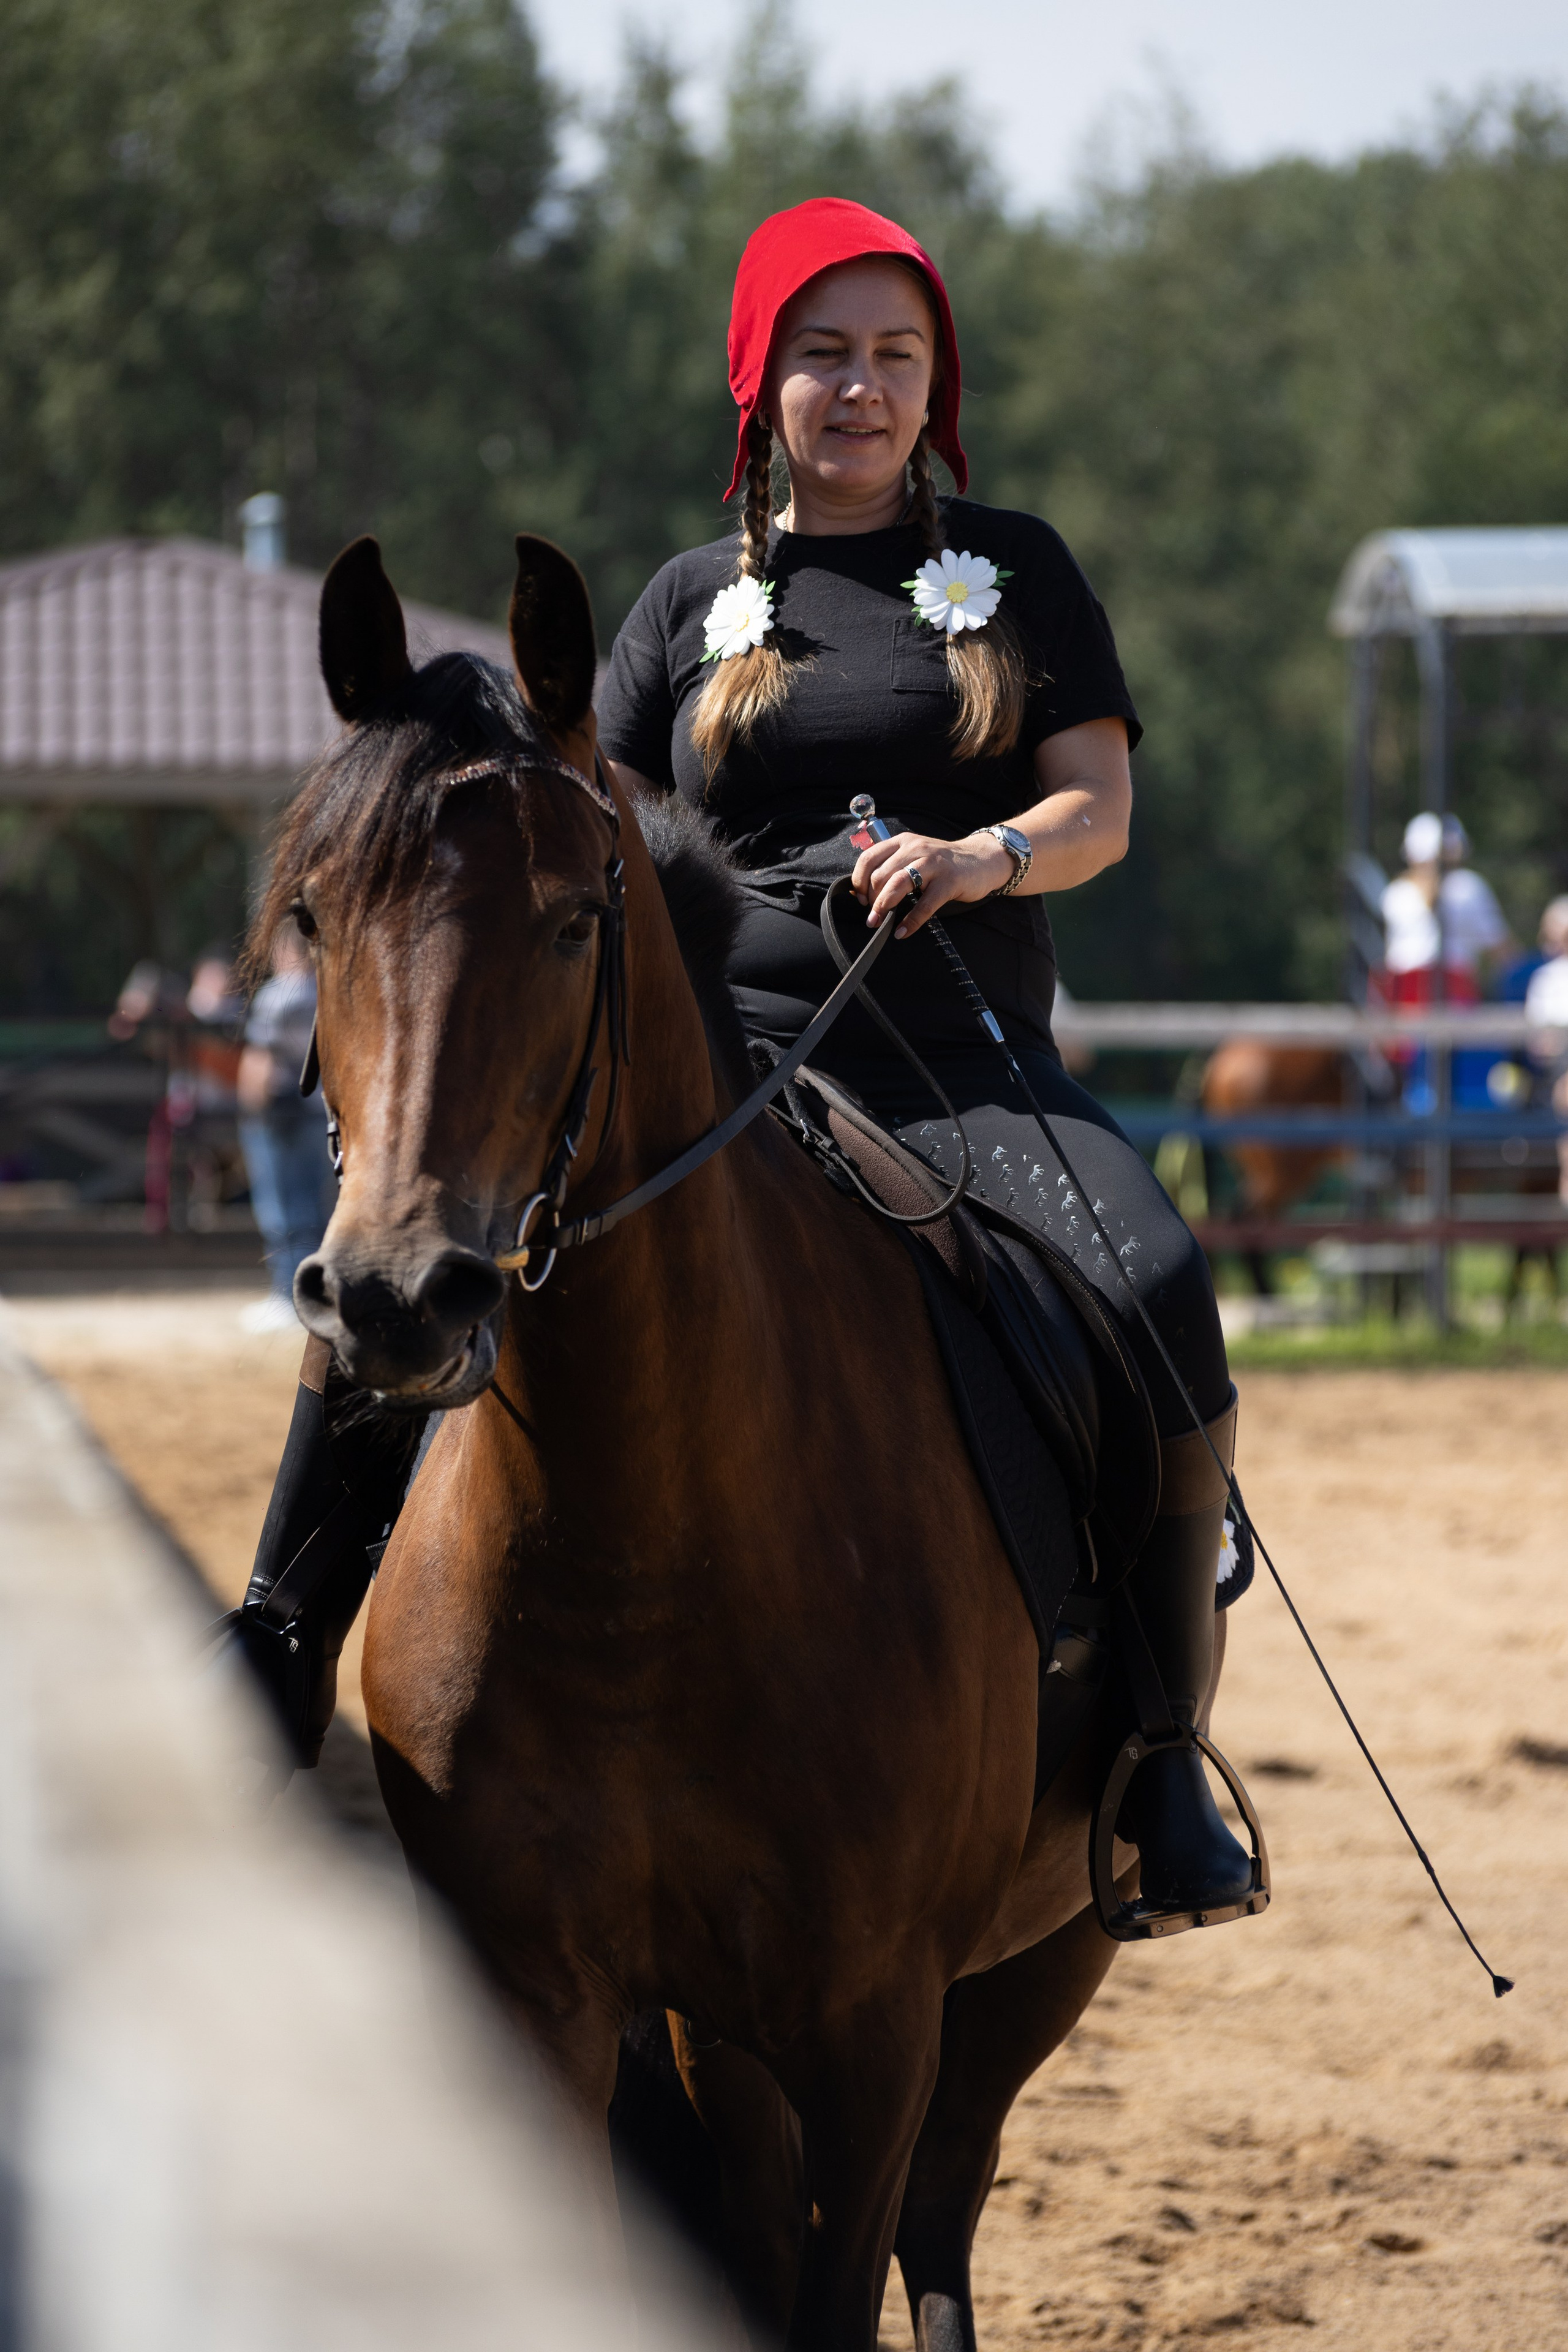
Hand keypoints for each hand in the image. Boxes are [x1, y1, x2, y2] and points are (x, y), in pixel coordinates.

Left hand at [851, 828, 1014, 937]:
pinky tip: (902, 932)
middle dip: (870, 900)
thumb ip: (893, 866)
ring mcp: (933, 864)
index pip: (868, 859)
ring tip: (878, 923)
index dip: (859, 882)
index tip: (860, 899)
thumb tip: (865, 893)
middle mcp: (915, 848)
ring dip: (883, 907)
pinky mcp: (949, 882)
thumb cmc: (942, 863)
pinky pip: (924, 905)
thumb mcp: (915, 855)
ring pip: (897, 885)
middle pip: (880, 875)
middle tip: (872, 916)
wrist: (980, 860)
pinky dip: (910, 922)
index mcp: (903, 842)